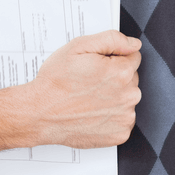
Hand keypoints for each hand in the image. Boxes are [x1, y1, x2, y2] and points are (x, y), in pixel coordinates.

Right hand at [29, 30, 141, 148]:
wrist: (40, 114)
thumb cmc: (56, 82)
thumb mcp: (79, 47)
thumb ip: (112, 40)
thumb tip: (134, 44)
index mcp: (121, 72)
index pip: (133, 57)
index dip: (114, 58)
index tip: (98, 66)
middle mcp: (129, 95)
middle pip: (131, 79)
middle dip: (115, 77)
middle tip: (90, 83)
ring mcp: (125, 117)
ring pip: (127, 99)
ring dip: (114, 98)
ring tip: (89, 99)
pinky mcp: (120, 134)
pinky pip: (122, 120)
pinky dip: (111, 117)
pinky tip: (93, 113)